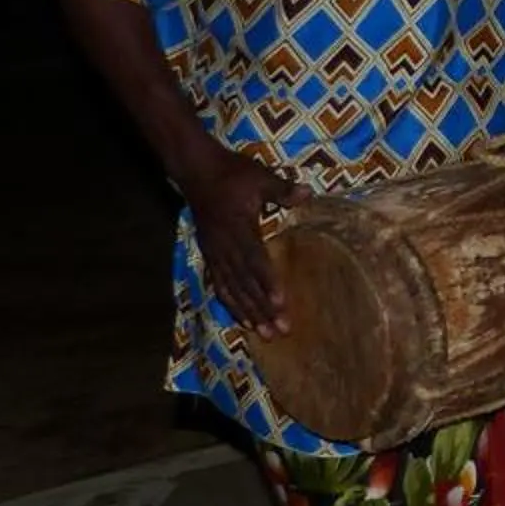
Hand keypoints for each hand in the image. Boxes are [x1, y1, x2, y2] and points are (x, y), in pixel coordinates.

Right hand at [184, 146, 294, 338]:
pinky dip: (232, 305)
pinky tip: (243, 321)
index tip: (280, 302)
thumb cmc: (232, 174)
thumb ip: (282, 189)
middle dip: (262, 308)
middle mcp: (225, 246)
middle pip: (245, 283)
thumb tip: (307, 193)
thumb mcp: (259, 176)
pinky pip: (220, 285)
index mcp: (239, 228)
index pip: (255, 260)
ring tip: (265, 334)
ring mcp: (216, 253)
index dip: (267, 282)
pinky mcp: (211, 256)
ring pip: (232, 289)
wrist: (197, 171)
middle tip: (280, 330)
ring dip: (249, 313)